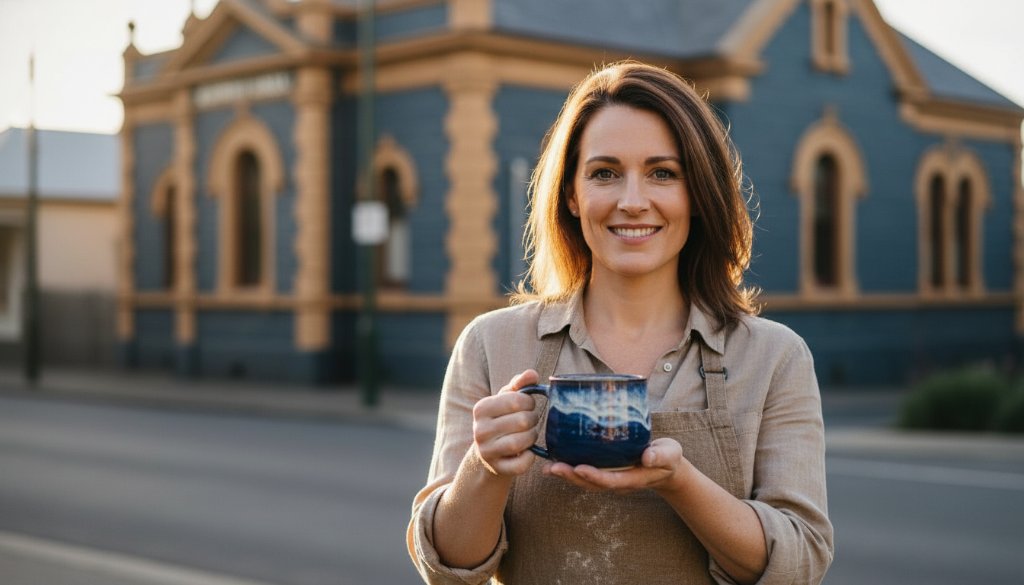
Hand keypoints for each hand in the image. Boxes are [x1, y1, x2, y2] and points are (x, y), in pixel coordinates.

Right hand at [471, 369, 542, 477]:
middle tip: (530, 422)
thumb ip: (520, 385)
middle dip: (533, 420)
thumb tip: (533, 374)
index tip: (527, 406)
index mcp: (481, 408)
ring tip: (529, 434)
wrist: (489, 453)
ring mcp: (487, 451)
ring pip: (521, 442)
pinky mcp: (497, 468)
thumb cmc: (502, 419)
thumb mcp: (506, 400)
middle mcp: (480, 430)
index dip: (529, 402)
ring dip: (532, 437)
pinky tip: (528, 452)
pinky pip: (521, 464)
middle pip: (522, 421)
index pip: (516, 400)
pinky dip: (530, 458)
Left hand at [542, 438, 690, 493]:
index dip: (594, 476)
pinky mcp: (605, 469)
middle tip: (552, 468)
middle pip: (591, 483)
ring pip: (584, 480)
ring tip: (547, 467)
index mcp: (632, 478)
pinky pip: (584, 472)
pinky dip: (569, 468)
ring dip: (566, 475)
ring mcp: (610, 476)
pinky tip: (554, 460)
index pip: (610, 480)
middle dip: (571, 477)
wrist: (666, 466)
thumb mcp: (670, 454)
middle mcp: (617, 480)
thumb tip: (648, 456)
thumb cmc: (668, 457)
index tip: (579, 468)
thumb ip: (660, 455)